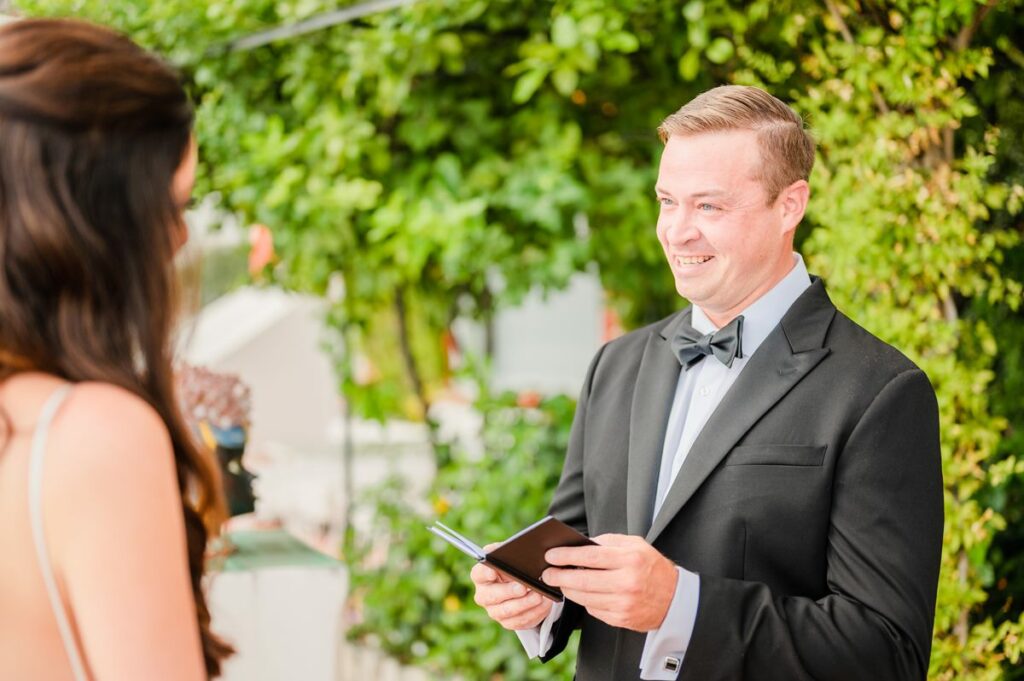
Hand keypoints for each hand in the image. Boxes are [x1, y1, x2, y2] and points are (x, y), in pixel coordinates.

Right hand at [471, 543, 552, 629]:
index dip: (485, 573)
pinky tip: (544, 603)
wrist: (522, 585)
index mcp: (481, 576)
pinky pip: (520, 620)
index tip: (493, 571)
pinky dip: (534, 612)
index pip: (478, 574)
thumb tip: (514, 550)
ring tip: (539, 596)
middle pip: (491, 596)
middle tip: (522, 587)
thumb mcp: (509, 556)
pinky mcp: (508, 622)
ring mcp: (495, 611)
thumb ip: (507, 551)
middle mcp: (484, 595)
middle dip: (508, 592)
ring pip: (507, 611)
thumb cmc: (513, 567)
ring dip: (524, 604)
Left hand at [542, 534, 677, 631]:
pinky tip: (581, 593)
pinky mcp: (621, 619)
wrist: (675, 599)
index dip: (566, 556)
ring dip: (568, 590)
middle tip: (547, 573)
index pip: (589, 557)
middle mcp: (626, 582)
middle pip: (582, 581)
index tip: (551, 555)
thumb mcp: (636, 545)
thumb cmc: (652, 568)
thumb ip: (608, 542)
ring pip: (584, 598)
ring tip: (561, 582)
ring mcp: (623, 603)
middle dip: (559, 576)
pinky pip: (593, 610)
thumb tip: (580, 545)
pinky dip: (584, 601)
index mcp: (630, 559)